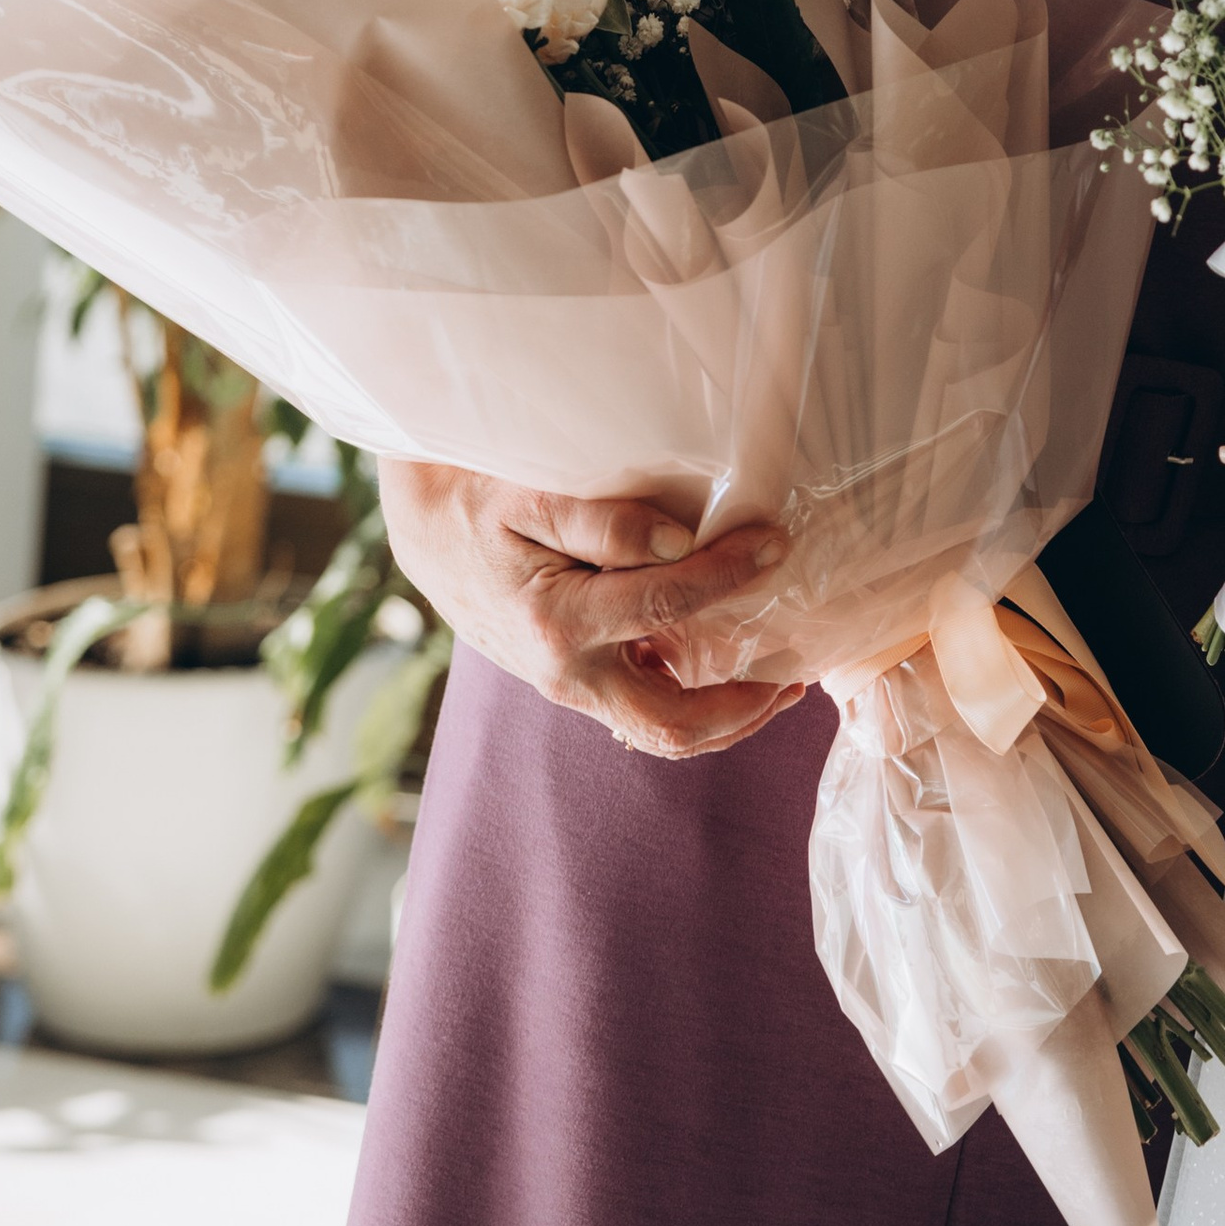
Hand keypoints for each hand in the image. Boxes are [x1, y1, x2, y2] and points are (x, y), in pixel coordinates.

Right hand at [379, 457, 809, 760]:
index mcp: (558, 622)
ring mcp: (567, 686)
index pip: (667, 603)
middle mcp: (565, 672)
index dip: (729, 573)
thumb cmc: (482, 502)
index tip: (774, 542)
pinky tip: (724, 676)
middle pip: (669, 724)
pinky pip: (638, 712)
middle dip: (742, 711)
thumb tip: (681, 544)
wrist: (428, 531)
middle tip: (796, 680)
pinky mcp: (572, 682)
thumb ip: (606, 520)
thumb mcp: (533, 494)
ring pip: (656, 731)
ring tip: (778, 688)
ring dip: (723, 720)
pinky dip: (688, 705)